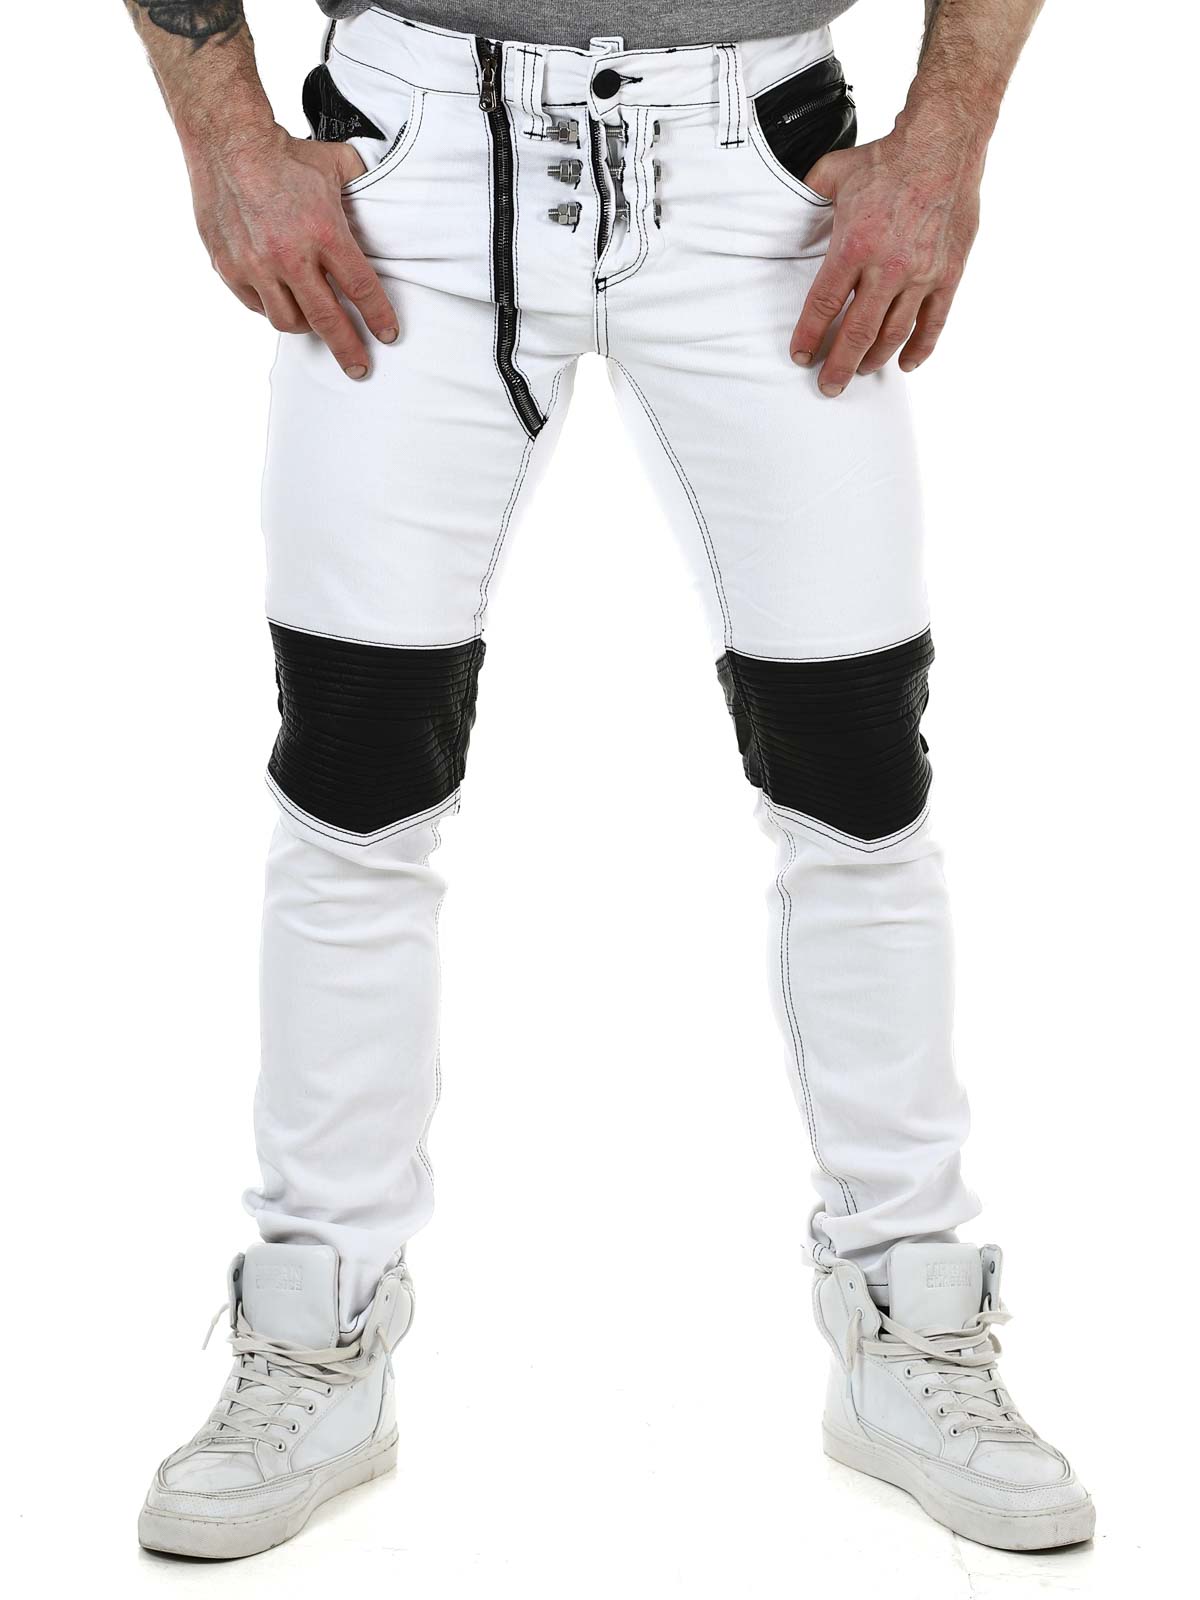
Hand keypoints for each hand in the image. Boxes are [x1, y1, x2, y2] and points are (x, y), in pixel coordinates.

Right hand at [185, 124, 394, 377]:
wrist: (227, 140)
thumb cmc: (285, 154)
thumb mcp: (336, 164)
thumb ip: (363, 187)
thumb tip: (385, 195)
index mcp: (323, 232)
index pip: (361, 288)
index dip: (378, 317)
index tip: (389, 336)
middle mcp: (290, 254)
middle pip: (326, 319)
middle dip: (347, 349)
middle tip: (360, 368)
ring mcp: (256, 264)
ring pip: (287, 320)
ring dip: (305, 326)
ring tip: (314, 321)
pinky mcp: (229, 266)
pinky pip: (255, 305)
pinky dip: (271, 307)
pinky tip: (280, 298)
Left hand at [790, 120, 982, 395]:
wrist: (944, 142)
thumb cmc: (887, 158)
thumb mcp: (833, 173)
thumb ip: (807, 198)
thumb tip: (787, 210)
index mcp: (854, 246)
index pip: (824, 305)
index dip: (809, 336)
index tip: (800, 356)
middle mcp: (888, 267)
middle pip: (857, 332)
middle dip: (839, 365)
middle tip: (827, 387)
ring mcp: (921, 273)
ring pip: (893, 333)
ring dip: (874, 359)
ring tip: (860, 371)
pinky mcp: (948, 273)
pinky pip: (934, 322)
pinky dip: (920, 348)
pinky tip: (906, 364)